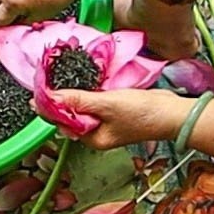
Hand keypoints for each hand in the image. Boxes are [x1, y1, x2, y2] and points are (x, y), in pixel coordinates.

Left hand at [49, 88, 192, 150]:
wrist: (174, 113)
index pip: (62, 121)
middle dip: (58, 98)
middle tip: (47, 76)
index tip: (39, 86)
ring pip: (82, 107)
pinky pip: (94, 101)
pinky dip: (87, 91)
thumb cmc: (143, 113)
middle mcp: (97, 133)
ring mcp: (106, 122)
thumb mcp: (107, 104)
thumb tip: (50, 98)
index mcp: (92, 138)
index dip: (48, 105)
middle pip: (70, 115)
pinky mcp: (115, 111)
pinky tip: (82, 79)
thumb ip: (78, 101)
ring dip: (72, 93)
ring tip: (60, 75)